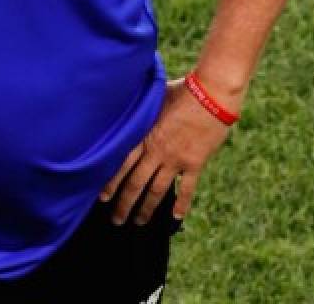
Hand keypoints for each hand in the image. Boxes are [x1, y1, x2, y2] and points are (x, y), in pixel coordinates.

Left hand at [98, 77, 232, 223]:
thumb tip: (125, 102)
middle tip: (116, 220)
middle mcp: (157, 151)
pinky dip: (181, 204)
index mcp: (144, 135)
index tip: (102, 198)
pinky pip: (187, 188)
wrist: (211, 94)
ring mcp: (176, 159)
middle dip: (124, 204)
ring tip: (139, 222)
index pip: (121, 164)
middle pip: (136, 183)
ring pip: (157, 190)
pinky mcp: (195, 163)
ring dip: (147, 208)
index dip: (111, 183)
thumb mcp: (154, 97)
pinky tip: (176, 217)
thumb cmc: (181, 90)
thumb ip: (141, 108)